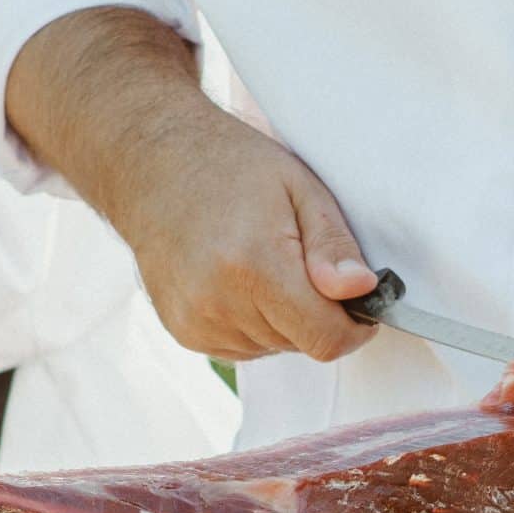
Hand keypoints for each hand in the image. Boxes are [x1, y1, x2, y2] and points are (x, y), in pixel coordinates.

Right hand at [108, 107, 379, 362]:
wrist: (152, 165)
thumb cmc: (230, 167)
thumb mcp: (299, 188)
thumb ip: (334, 246)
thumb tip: (361, 291)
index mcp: (254, 265)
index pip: (325, 338)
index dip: (354, 326)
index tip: (358, 300)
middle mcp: (218, 303)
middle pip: (301, 344)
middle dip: (315, 313)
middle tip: (299, 259)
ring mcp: (195, 322)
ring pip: (273, 347)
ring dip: (283, 319)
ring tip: (261, 262)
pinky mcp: (182, 331)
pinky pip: (243, 347)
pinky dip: (253, 323)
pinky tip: (238, 279)